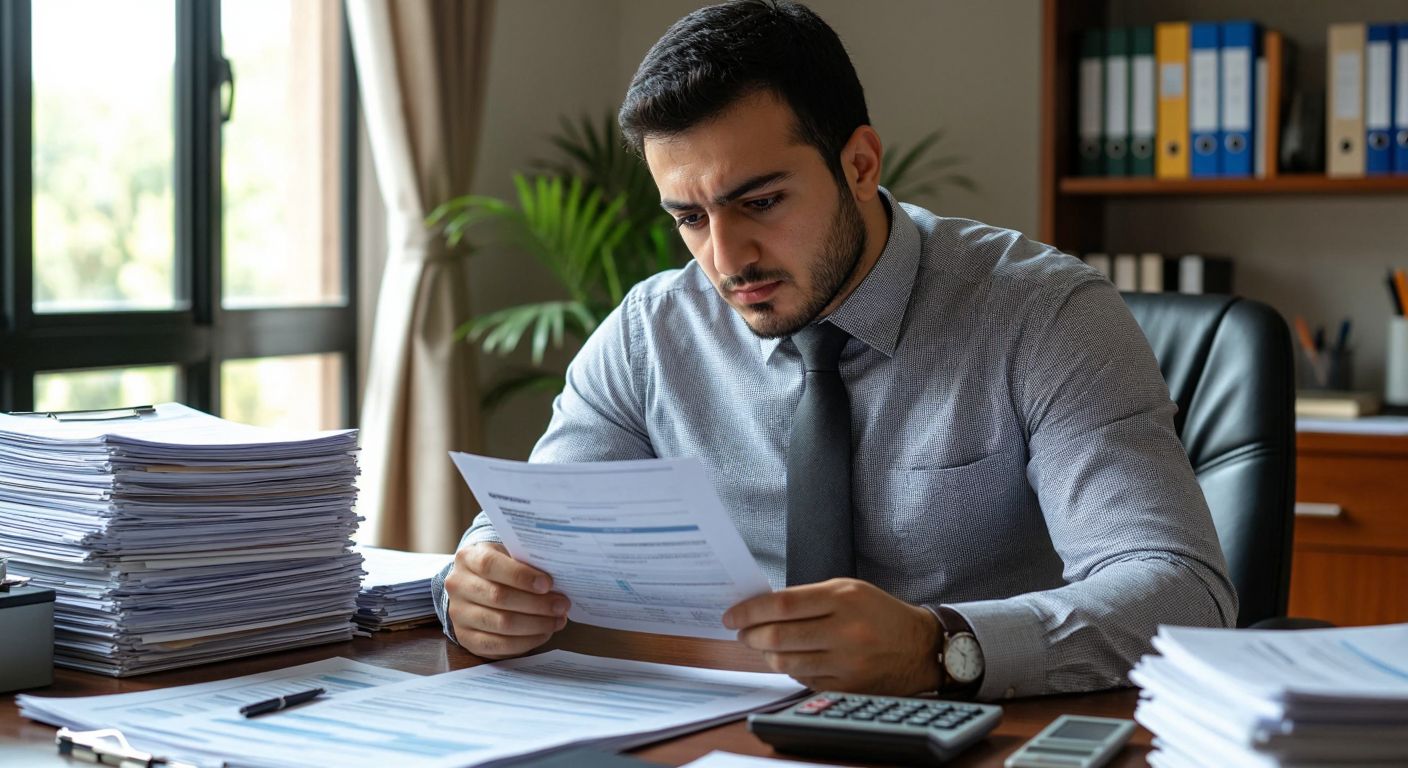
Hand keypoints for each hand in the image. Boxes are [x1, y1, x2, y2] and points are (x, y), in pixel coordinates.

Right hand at [444, 542, 570, 658]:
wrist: (474, 585)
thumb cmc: (500, 568)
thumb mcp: (507, 554)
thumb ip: (526, 562)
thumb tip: (560, 578)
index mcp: (468, 558)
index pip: (491, 565)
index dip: (521, 576)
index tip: (548, 584)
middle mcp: (458, 586)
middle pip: (498, 597)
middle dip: (537, 604)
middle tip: (562, 605)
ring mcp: (459, 614)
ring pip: (501, 623)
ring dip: (536, 624)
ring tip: (558, 620)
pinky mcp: (466, 638)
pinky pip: (499, 645)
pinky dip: (526, 641)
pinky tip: (544, 633)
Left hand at [723, 578, 941, 694]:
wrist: (921, 647)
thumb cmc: (880, 613)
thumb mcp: (849, 590)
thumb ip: (809, 597)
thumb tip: (763, 608)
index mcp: (843, 598)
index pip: (782, 605)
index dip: (750, 611)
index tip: (732, 616)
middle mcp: (845, 631)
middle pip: (779, 636)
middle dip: (751, 635)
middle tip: (743, 633)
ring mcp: (847, 663)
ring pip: (787, 663)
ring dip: (767, 655)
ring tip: (764, 646)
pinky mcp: (848, 687)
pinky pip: (804, 681)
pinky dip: (791, 670)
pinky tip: (792, 659)